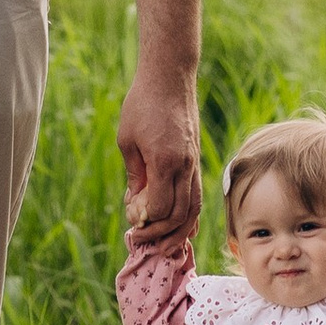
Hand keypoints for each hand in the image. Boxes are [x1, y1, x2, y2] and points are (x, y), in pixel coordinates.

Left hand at [117, 65, 202, 242]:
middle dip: (160, 233)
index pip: (160, 207)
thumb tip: (135, 205)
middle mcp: (185, 167)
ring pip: (194, 209)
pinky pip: (198, 195)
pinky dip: (191, 216)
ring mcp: (194, 164)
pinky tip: (183, 228)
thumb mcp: (127, 139)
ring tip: (164, 247)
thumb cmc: (142, 104)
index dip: (145, 220)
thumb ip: (134, 175)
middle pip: (179, 214)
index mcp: (165, 161)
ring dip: (179, 231)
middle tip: (140, 238)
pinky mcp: (196, 160)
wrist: (170, 77)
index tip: (131, 219)